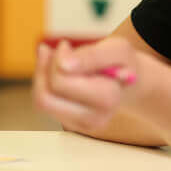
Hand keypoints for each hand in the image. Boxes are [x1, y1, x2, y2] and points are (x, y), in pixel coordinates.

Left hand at [32, 38, 146, 133]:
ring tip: (58, 59)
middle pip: (46, 96)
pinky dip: (45, 83)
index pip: (60, 83)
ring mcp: (80, 125)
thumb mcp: (117, 49)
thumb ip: (92, 56)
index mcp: (107, 100)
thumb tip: (64, 65)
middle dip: (46, 68)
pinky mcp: (69, 123)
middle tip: (60, 51)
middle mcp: (94, 119)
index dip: (56, 60)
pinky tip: (58, 71)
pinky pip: (44, 103)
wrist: (129, 81)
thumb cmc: (122, 63)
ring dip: (43, 75)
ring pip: (41, 100)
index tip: (66, 45)